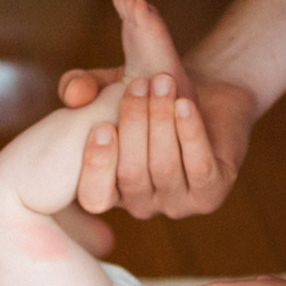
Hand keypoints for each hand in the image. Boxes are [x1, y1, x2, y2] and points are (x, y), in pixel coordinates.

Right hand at [66, 73, 253, 219]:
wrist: (208, 93)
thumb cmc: (149, 94)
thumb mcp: (109, 84)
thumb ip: (81, 84)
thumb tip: (74, 93)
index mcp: (109, 189)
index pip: (94, 196)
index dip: (97, 166)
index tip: (103, 125)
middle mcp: (140, 203)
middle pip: (131, 174)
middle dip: (135, 124)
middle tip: (140, 84)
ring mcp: (176, 204)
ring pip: (164, 168)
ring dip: (162, 120)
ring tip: (164, 81)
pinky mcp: (210, 195)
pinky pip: (198, 167)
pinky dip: (190, 133)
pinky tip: (185, 105)